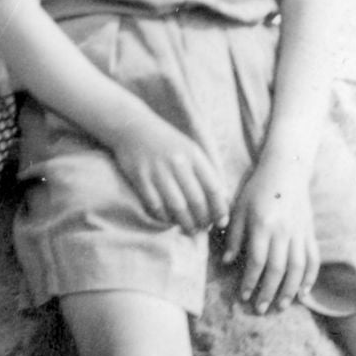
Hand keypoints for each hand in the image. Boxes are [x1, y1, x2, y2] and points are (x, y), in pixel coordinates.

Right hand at [107, 116, 229, 234]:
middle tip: (204, 229)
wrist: (133, 126)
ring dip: (186, 223)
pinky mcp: (140, 177)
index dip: (220, 209)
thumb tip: (222, 198)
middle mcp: (178, 163)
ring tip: (190, 230)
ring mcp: (158, 171)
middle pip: (197, 201)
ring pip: (177, 206)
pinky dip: (164, 218)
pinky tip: (169, 221)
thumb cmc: (166, 142)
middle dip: (203, 220)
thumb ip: (205, 171)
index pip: (213, 188)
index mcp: (194, 155)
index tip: (222, 223)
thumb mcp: (190, 149)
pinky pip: (155, 205)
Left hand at [221, 157, 319, 313]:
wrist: (287, 170)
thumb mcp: (239, 208)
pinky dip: (310, 277)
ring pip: (297, 267)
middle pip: (278, 269)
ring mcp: (300, 232)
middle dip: (269, 292)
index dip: (250, 281)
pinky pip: (313, 258)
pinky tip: (303, 292)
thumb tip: (226, 262)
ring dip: (290, 290)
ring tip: (281, 306)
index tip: (243, 296)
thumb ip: (234, 236)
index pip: (257, 260)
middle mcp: (283, 231)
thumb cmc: (257, 189)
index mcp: (263, 224)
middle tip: (260, 309)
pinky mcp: (310, 232)